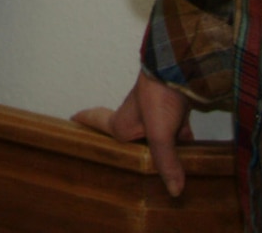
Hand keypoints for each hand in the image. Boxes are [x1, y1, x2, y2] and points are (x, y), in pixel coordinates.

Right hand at [72, 72, 193, 197]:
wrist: (181, 69)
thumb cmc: (158, 96)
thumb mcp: (159, 134)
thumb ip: (166, 162)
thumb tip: (174, 191)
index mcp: (121, 123)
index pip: (96, 120)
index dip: (84, 120)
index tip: (72, 118)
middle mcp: (136, 118)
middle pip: (126, 134)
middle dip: (123, 142)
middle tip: (117, 155)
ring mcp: (155, 113)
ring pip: (153, 134)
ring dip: (156, 145)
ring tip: (155, 161)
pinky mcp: (174, 111)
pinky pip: (176, 131)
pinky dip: (180, 141)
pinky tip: (189, 153)